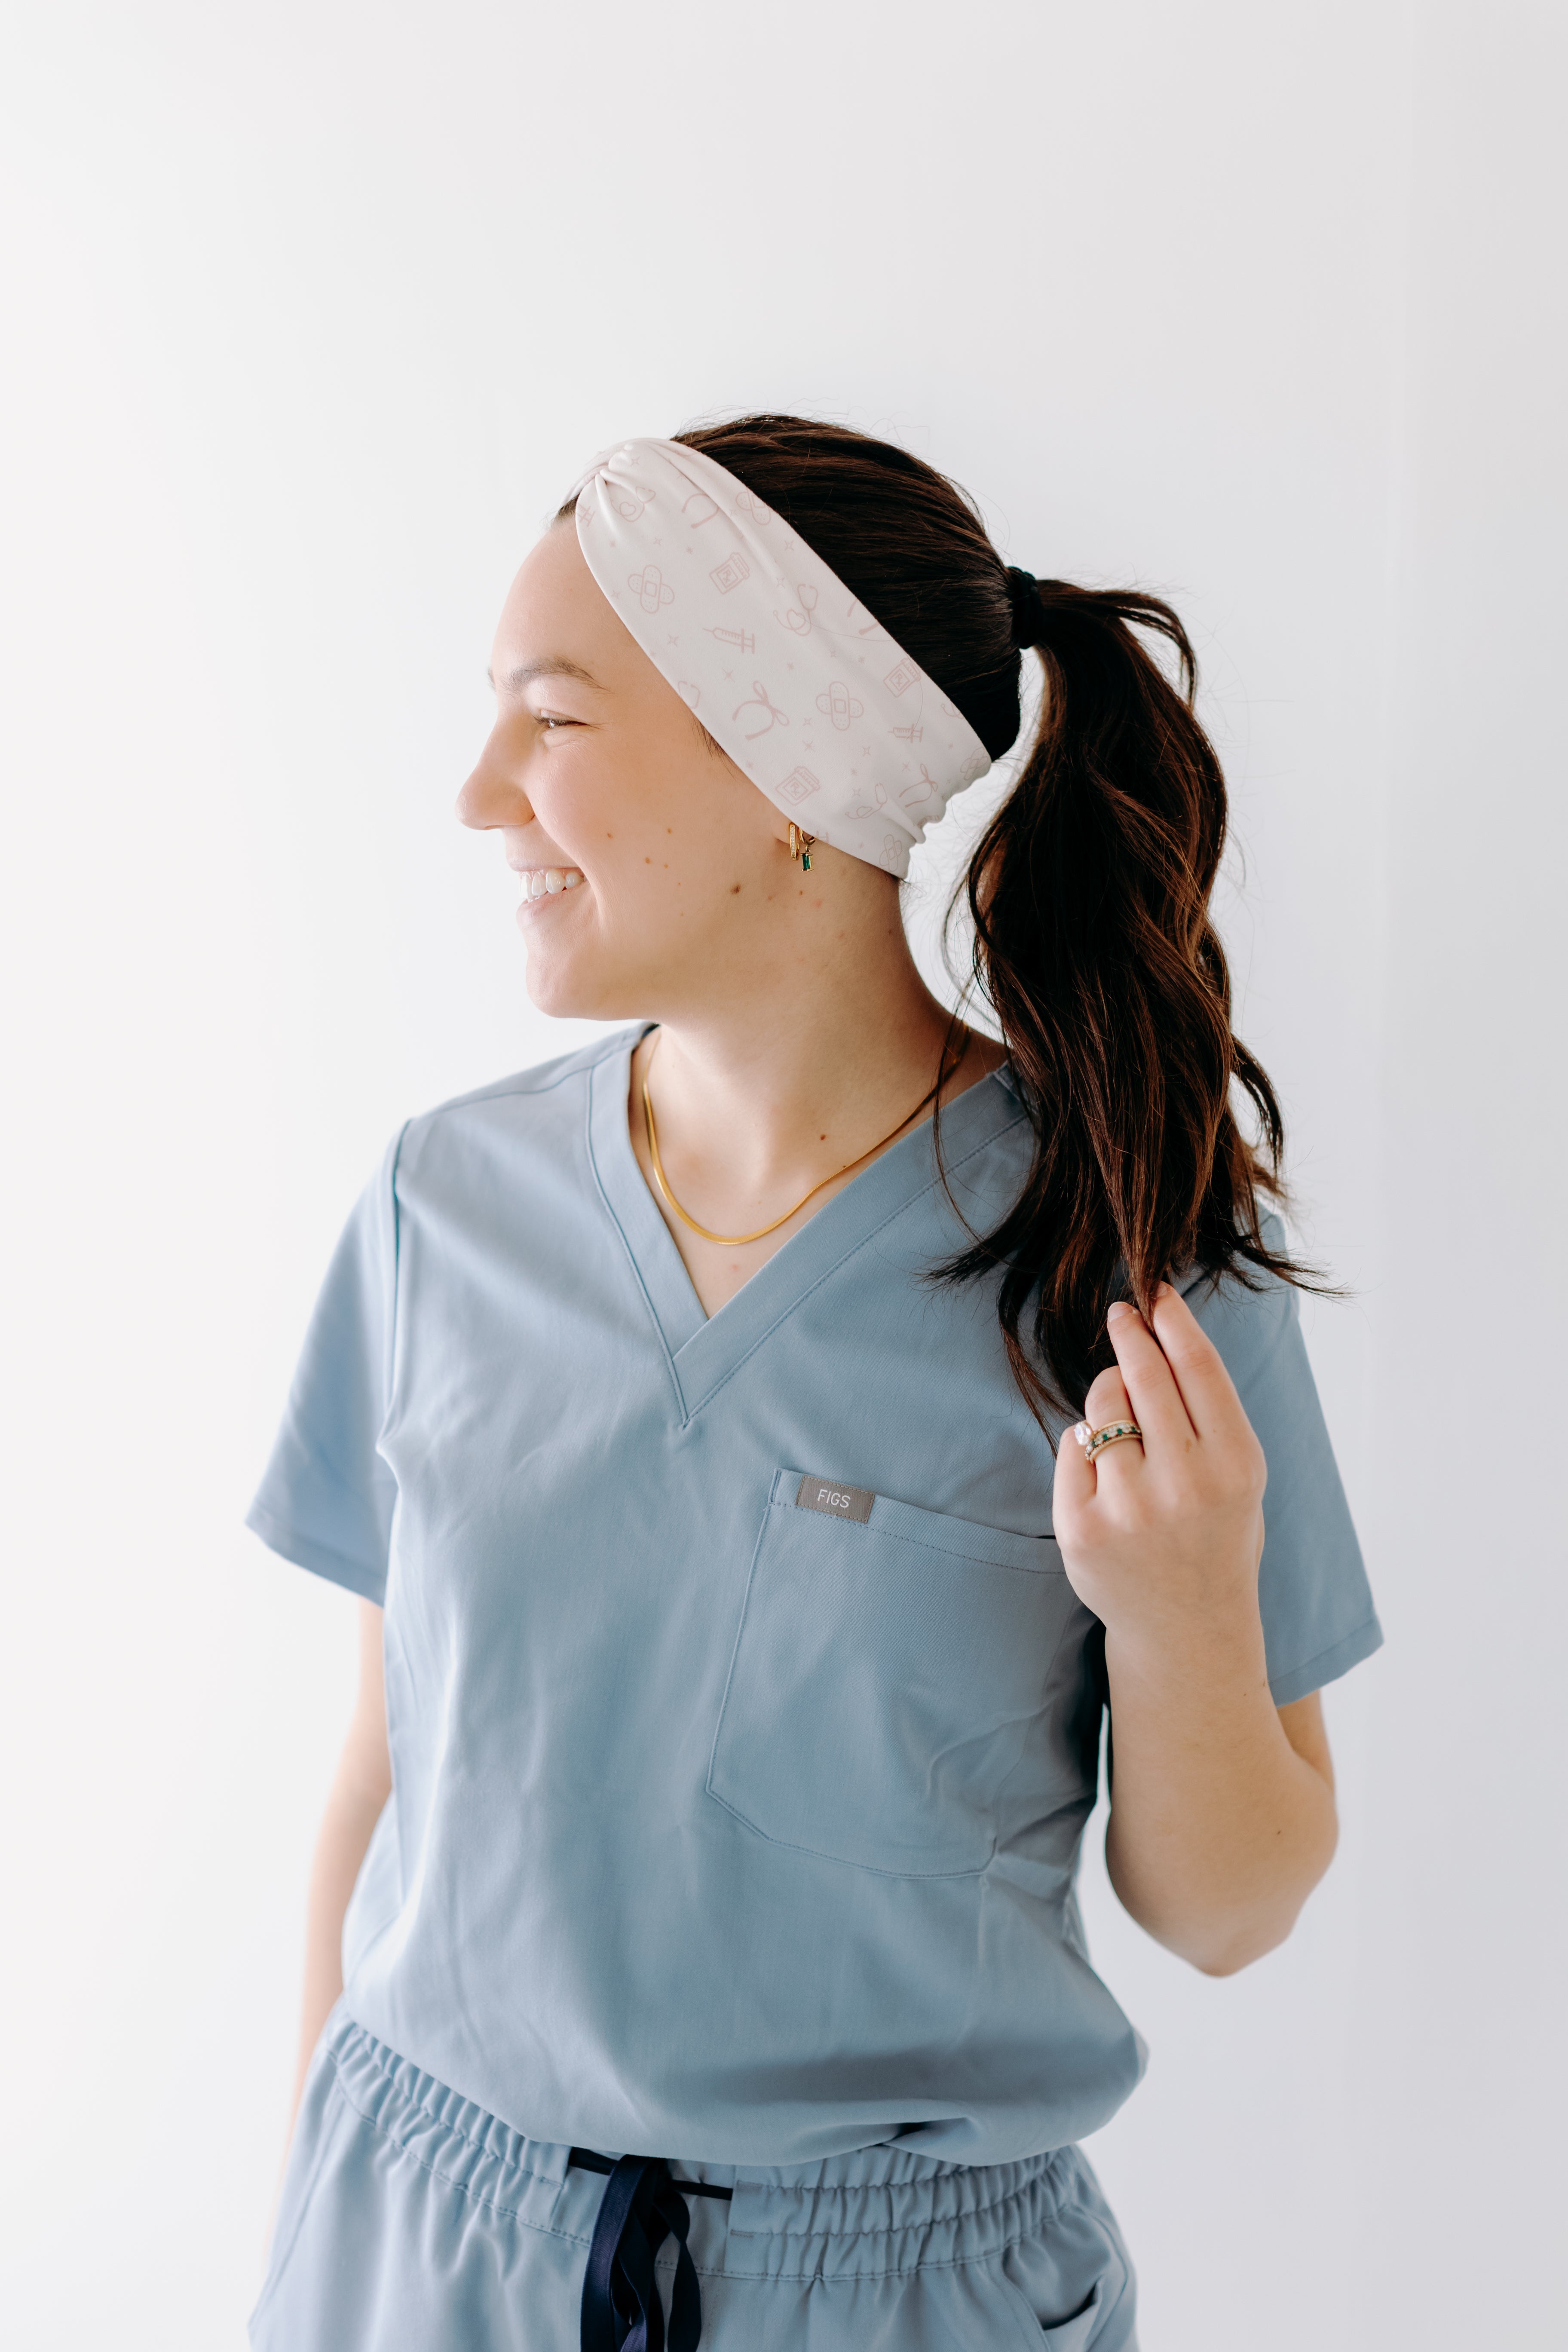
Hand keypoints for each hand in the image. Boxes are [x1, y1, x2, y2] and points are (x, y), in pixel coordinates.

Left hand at [1052, 1285, 1267, 1669]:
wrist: (1188, 1631)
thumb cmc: (1215, 1537)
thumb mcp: (1239, 1477)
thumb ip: (1209, 1415)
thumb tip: (1162, 1332)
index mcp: (1236, 1466)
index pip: (1198, 1367)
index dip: (1173, 1321)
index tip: (1156, 1294)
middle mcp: (1185, 1484)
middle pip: (1145, 1376)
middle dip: (1131, 1334)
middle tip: (1121, 1313)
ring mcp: (1129, 1508)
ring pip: (1101, 1407)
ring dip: (1108, 1396)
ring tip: (1124, 1419)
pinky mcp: (1081, 1528)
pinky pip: (1072, 1448)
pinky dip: (1084, 1446)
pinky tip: (1106, 1472)